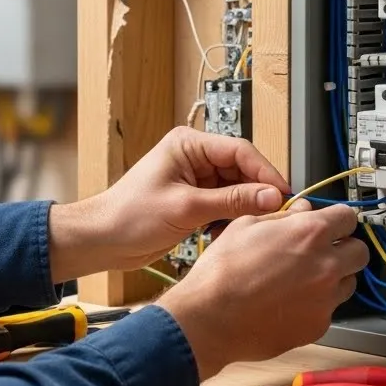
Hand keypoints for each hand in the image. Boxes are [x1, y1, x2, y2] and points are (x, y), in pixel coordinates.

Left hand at [47, 127, 291, 281]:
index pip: (240, 151)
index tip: (283, 192)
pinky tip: (235, 230)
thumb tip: (271, 196)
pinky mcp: (194, 200)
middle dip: (258, 191)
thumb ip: (232, 201)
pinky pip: (226, 204)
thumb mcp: (186, 208)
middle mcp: (194, 157)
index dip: (265, 171)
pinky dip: (233, 217)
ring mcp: (195, 179)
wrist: (101, 241)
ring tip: (256, 223)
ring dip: (246, 206)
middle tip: (277, 212)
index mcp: (189, 144)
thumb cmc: (128, 216)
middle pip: (242, 169)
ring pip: (237, 188)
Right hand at [157, 203, 368, 378]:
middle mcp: (326, 266)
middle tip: (323, 252)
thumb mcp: (247, 225)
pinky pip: (329, 310)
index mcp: (310, 234)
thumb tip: (303, 211)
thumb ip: (283, 216)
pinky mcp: (317, 326)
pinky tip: (291, 303)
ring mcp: (325, 299)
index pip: (348, 217)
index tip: (331, 225)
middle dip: (344, 249)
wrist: (210, 318)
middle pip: (360, 252)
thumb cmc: (222, 271)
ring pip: (349, 283)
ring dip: (334, 278)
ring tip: (304, 280)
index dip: (338, 220)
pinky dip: (317, 305)